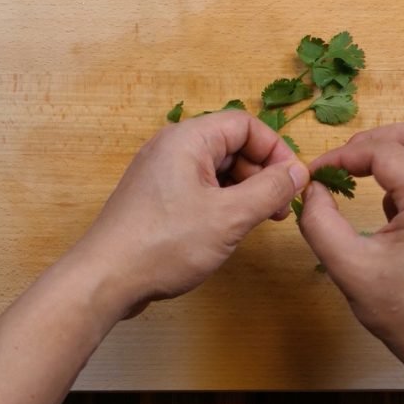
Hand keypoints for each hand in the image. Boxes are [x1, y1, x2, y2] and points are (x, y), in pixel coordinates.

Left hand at [79, 110, 309, 314]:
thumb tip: (298, 173)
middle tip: (279, 209)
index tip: (293, 183)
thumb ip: (270, 191)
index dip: (276, 150)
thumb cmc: (164, 244)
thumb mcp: (229, 217)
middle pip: (232, 144)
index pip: (246, 125)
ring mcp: (161, 172)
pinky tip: (230, 228)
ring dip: (244, 190)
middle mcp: (172, 147)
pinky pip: (199, 186)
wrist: (105, 278)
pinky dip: (222, 201)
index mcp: (188, 139)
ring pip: (217, 168)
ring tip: (258, 222)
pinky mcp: (156, 197)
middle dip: (262, 173)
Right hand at [298, 123, 403, 381]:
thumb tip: (312, 190)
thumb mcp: (349, 268)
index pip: (384, 152)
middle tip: (342, 163)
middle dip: (375, 141)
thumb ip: (320, 222)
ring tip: (361, 183)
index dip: (343, 156)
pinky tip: (388, 212)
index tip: (317, 173)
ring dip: (394, 158)